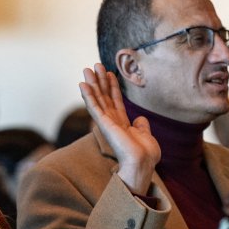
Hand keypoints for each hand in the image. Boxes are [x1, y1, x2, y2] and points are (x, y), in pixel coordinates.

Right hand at [79, 63, 159, 193]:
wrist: (142, 162)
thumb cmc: (145, 154)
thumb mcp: (146, 135)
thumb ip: (141, 126)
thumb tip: (140, 118)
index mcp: (122, 124)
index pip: (115, 101)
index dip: (112, 87)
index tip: (109, 73)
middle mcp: (112, 122)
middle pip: (104, 97)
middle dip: (99, 81)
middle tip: (94, 65)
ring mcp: (106, 123)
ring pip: (97, 99)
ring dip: (92, 84)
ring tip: (87, 69)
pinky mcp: (103, 124)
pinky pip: (94, 107)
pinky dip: (88, 95)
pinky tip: (82, 84)